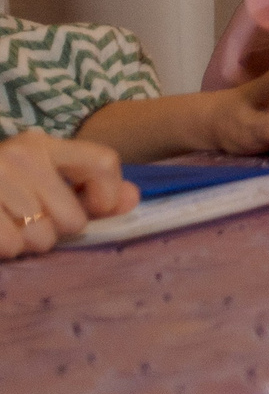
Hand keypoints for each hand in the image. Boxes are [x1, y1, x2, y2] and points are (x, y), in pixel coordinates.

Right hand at [0, 131, 134, 258]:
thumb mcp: (40, 177)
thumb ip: (91, 187)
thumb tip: (130, 199)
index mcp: (42, 143)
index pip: (103, 163)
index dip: (106, 195)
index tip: (91, 208)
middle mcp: (19, 155)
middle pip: (73, 217)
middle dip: (56, 230)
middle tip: (30, 221)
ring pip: (42, 239)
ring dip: (27, 243)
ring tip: (9, 227)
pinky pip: (10, 246)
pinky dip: (5, 250)